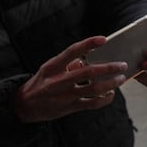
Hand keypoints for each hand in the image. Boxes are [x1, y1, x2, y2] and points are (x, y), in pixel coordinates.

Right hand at [13, 37, 127, 122]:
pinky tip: (111, 93)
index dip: (88, 44)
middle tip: (122, 65)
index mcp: (52, 67)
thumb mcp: (50, 69)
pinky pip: (92, 104)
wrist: (24, 106)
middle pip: (88, 72)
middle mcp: (58, 81)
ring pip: (93, 89)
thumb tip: (88, 58)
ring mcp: (65, 96)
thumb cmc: (42, 82)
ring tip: (121, 78)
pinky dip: (105, 98)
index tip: (104, 39)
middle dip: (108, 68)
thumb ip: (68, 63)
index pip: (72, 51)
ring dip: (111, 83)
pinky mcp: (69, 108)